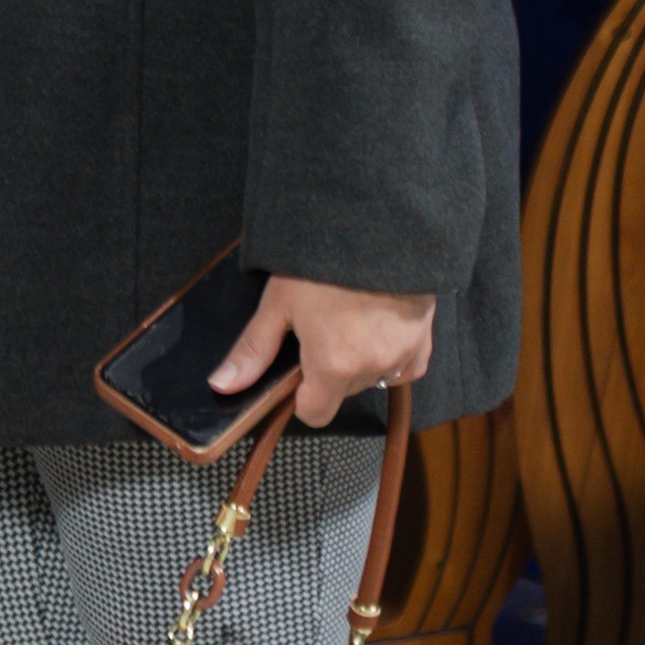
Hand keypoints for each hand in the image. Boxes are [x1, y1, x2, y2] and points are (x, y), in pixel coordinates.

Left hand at [211, 273, 432, 427]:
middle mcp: (370, 370)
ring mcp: (401, 358)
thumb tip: (222, 385)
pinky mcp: (422, 344)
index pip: (314, 414)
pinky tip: (379, 326)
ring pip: (371, 378)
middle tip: (323, 327)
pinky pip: (404, 367)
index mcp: (332, 366)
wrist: (381, 231)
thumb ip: (254, 350)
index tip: (299, 365)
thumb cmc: (327, 262)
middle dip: (329, 370)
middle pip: (341, 392)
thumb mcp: (280, 302)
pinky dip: (391, 355)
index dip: (302, 394)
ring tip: (352, 319)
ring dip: (360, 361)